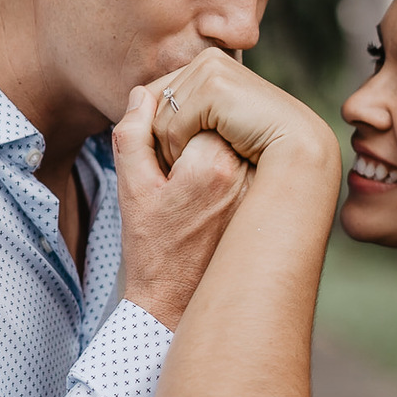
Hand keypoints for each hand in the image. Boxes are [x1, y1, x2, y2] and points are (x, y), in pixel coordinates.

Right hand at [114, 86, 250, 330]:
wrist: (177, 303)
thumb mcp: (131, 189)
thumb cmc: (151, 249)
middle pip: (218, 117)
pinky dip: (226, 162)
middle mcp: (246, 171)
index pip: (194, 106)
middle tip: (174, 173)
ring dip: (210, 142)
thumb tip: (144, 93)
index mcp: (212, 164)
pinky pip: (245, 158)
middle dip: (192, 129)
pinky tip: (208, 194)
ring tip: (191, 187)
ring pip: (233, 134)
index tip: (161, 161)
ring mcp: (261, 185)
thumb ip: (132, 133)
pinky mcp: (265, 197)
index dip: (169, 123)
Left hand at [151, 48, 337, 172]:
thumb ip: (189, 108)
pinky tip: (199, 161)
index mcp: (208, 63)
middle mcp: (208, 60)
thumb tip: (138, 98)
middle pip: (154, 105)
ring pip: (161, 119)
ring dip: (171, 150)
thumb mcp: (218, 118)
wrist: (296, 147)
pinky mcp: (214, 88)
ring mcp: (211, 71)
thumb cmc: (258, 140)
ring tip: (190, 166)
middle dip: (162, 140)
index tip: (171, 156)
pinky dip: (180, 151)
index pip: (157, 93)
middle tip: (180, 166)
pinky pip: (174, 128)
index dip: (157, 128)